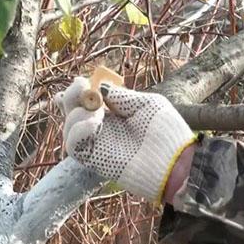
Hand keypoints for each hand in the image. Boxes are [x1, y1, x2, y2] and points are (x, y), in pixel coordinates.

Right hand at [56, 79, 195, 202]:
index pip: (86, 101)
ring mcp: (96, 144)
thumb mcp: (146, 104)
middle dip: (72, 97)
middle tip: (81, 88)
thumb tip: (99, 87)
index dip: (77, 91)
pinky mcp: (94, 160)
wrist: (174, 161)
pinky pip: (73, 146)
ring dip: (76, 115)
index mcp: (113, 113)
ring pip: (69, 127)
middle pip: (72, 111)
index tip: (80, 81)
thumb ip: (121, 96)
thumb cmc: (166, 132)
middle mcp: (101, 128)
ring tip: (97, 113)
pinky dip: (77, 132)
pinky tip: (93, 125)